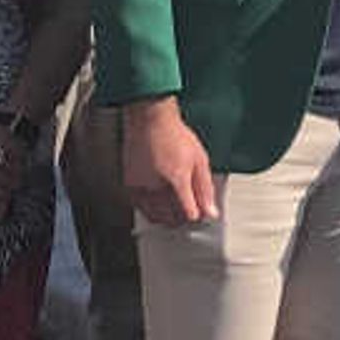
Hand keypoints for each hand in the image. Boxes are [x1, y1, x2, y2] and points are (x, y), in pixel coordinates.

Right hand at [119, 97, 219, 224]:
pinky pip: (139, 207)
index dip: (195, 215)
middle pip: (169, 216)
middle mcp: (156, 184)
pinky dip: (149, 211)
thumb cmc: (175, 135)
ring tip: (173, 213)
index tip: (198, 213)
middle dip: (180, 219)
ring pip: (153, 215)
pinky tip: (156, 207)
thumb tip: (211, 211)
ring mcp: (140, 185)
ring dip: (165, 218)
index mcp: (177, 178)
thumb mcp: (199, 160)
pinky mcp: (129, 184)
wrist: (150, 119)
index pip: (187, 211)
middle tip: (187, 214)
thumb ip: (205, 188)